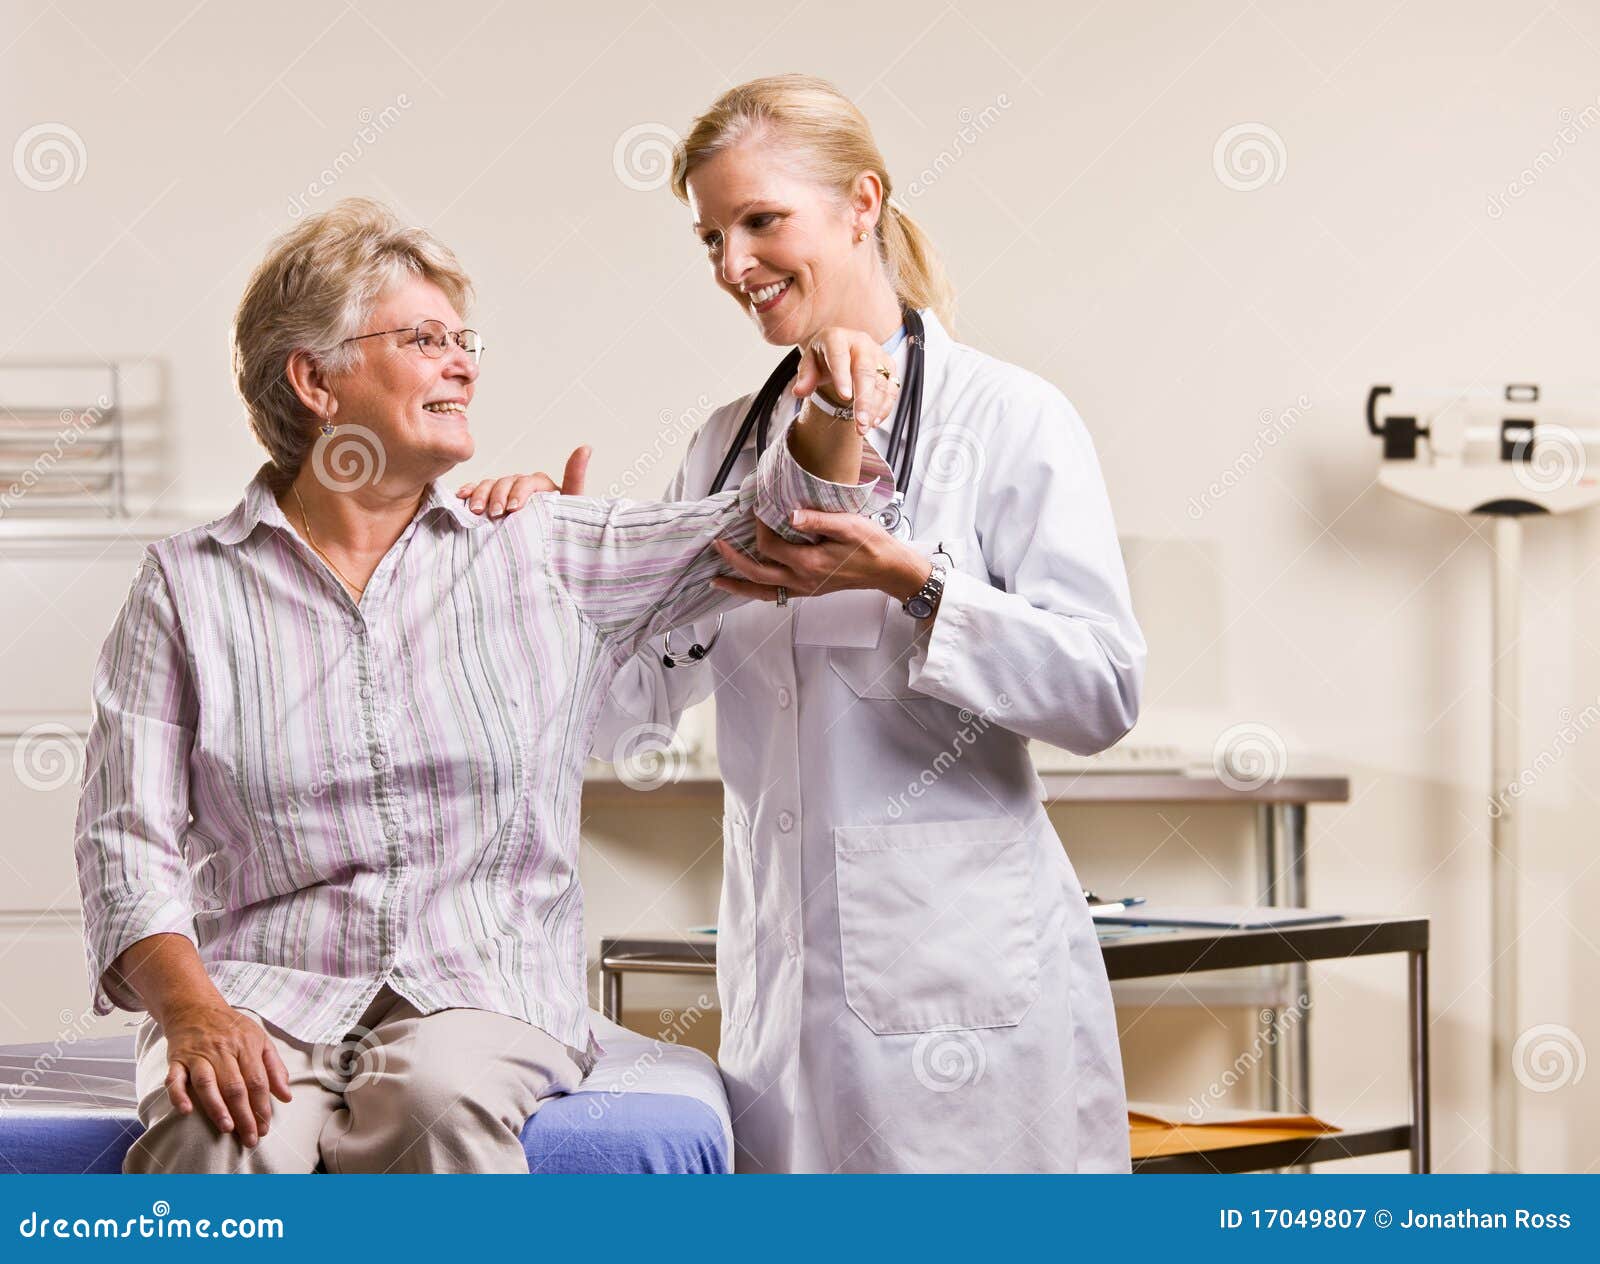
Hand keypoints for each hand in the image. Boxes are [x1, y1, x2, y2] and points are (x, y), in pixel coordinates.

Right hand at [159, 1000, 291, 1146]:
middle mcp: (223, 1050)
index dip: (262, 1105)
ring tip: (227, 1128)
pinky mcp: (176, 1059)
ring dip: (217, 1107)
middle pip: (235, 1086)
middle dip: (244, 1114)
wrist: (195, 1007)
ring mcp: (198, 1054)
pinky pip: (174, 1078)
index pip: (257, 1080)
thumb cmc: (232, 1028)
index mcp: (247, 1045)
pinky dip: (179, 1094)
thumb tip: (286, 1096)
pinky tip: (185, 1110)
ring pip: (208, 1083)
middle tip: (250, 1137)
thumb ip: (275, 1068)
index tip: (265, 1126)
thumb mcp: (260, 1039)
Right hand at [456, 445, 591, 515]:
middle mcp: (523, 486)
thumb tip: (586, 446)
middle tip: (496, 514)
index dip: (520, 492)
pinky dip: (469, 491)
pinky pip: (477, 491)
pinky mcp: (491, 501)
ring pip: (490, 485)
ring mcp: (505, 493)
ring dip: (481, 495)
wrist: (548, 552)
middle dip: (499, 496)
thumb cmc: (561, 527)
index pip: (529, 482)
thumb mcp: (571, 505)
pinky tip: (461, 497)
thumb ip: (575, 478)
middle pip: (507, 482)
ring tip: (476, 511)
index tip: (513, 509)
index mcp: (542, 486)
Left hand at [710, 510, 930, 601]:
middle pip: (757, 574)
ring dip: (738, 585)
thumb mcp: (847, 525)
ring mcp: (804, 588)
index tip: (757, 509)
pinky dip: (757, 590)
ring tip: (717, 580)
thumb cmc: (872, 545)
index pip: (770, 545)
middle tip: (717, 546)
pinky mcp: (808, 590)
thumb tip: (790, 513)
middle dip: (734, 560)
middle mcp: (803, 580)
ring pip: (762, 592)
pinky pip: (775, 594)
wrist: (888, 569)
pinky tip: (748, 585)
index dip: (759, 526)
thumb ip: (817, 520)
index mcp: (810, 562)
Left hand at [792, 327, 900, 433]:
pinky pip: (891, 389)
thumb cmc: (824, 357)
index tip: (844, 397)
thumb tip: (798, 391)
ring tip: (863, 428)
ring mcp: (878, 354)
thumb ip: (804, 377)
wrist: (842, 350)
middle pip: (866, 371)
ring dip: (874, 408)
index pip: (840, 356)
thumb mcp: (809, 364)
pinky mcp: (889, 367)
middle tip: (860, 422)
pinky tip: (873, 421)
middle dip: (864, 399)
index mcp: (837, 338)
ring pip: (881, 382)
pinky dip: (884, 407)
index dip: (843, 376)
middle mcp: (861, 343)